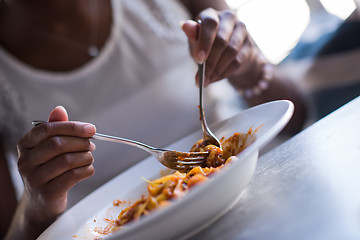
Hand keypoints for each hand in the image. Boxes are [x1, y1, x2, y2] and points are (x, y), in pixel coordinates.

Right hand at [16, 106, 95, 230]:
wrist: (41, 201)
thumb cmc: (48, 169)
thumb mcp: (48, 147)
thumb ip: (55, 128)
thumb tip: (59, 109)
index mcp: (26, 145)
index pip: (48, 129)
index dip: (73, 127)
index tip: (91, 129)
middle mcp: (26, 161)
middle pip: (58, 144)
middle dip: (80, 142)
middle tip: (91, 145)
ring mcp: (34, 179)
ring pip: (67, 160)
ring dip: (85, 157)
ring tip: (89, 157)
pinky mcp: (47, 194)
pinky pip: (73, 176)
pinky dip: (86, 170)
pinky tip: (88, 169)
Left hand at [181, 8, 257, 86]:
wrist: (222, 51)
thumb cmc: (205, 43)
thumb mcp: (195, 40)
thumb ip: (192, 35)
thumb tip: (185, 26)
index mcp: (212, 15)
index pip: (210, 24)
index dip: (205, 42)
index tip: (198, 60)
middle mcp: (229, 19)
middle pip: (222, 40)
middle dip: (210, 62)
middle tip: (201, 78)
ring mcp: (241, 31)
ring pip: (231, 52)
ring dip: (217, 70)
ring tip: (207, 80)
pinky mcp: (249, 45)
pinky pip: (238, 61)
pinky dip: (225, 73)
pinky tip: (215, 79)